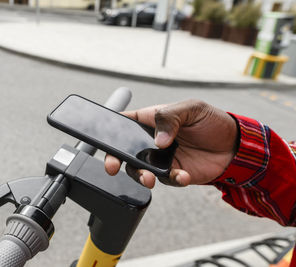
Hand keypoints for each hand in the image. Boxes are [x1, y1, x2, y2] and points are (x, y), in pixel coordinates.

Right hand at [104, 99, 237, 187]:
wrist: (234, 146)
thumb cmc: (211, 121)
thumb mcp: (191, 108)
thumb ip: (170, 118)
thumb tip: (158, 141)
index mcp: (151, 120)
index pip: (124, 123)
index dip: (111, 130)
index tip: (104, 139)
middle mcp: (151, 140)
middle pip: (125, 151)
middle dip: (115, 159)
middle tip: (113, 166)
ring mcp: (160, 158)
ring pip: (139, 169)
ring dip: (141, 175)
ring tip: (149, 179)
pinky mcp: (172, 172)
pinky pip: (165, 179)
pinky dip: (172, 179)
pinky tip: (183, 175)